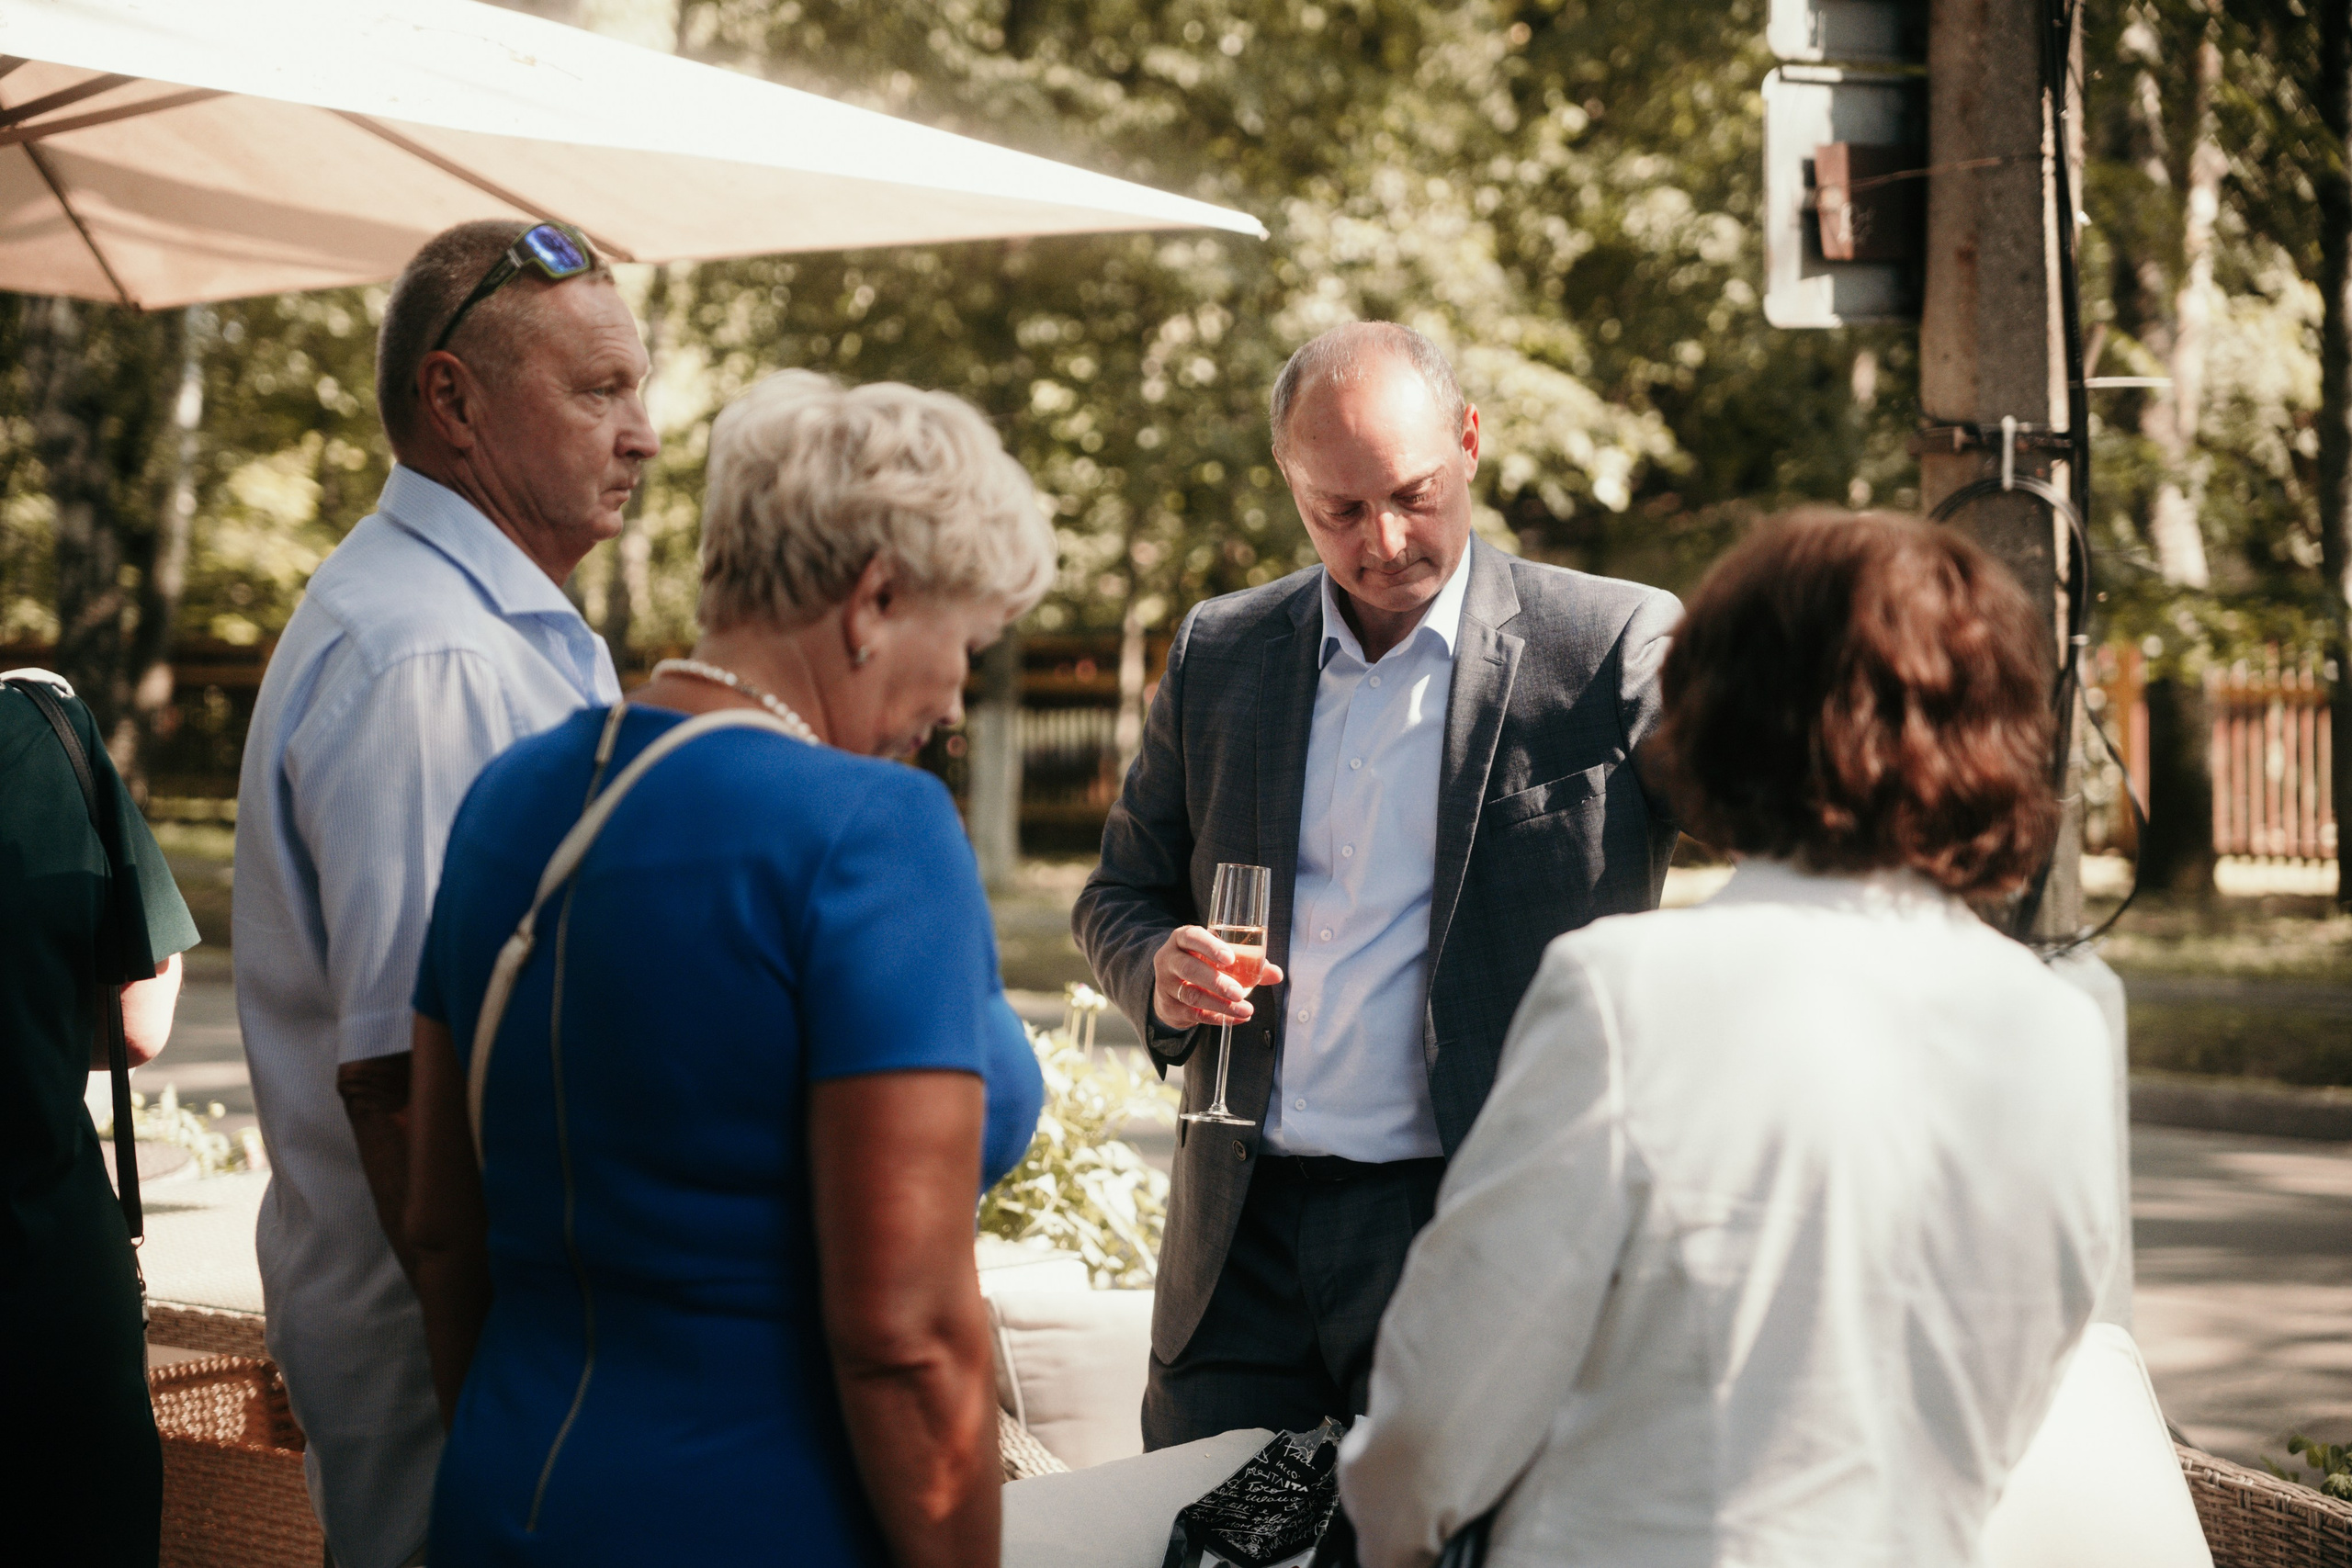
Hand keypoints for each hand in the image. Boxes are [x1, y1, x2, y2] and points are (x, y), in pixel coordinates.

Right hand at [1152, 926, 1283, 1031]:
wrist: (1172, 987)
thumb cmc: (1201, 963)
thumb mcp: (1219, 957)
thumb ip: (1248, 962)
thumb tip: (1276, 974)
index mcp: (1182, 939)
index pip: (1192, 937)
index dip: (1210, 946)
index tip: (1229, 958)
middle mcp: (1170, 959)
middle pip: (1189, 968)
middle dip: (1216, 981)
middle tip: (1239, 992)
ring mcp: (1165, 984)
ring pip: (1191, 995)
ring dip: (1221, 1004)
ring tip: (1245, 1010)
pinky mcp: (1169, 1007)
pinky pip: (1194, 1014)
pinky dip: (1217, 1017)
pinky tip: (1237, 1018)